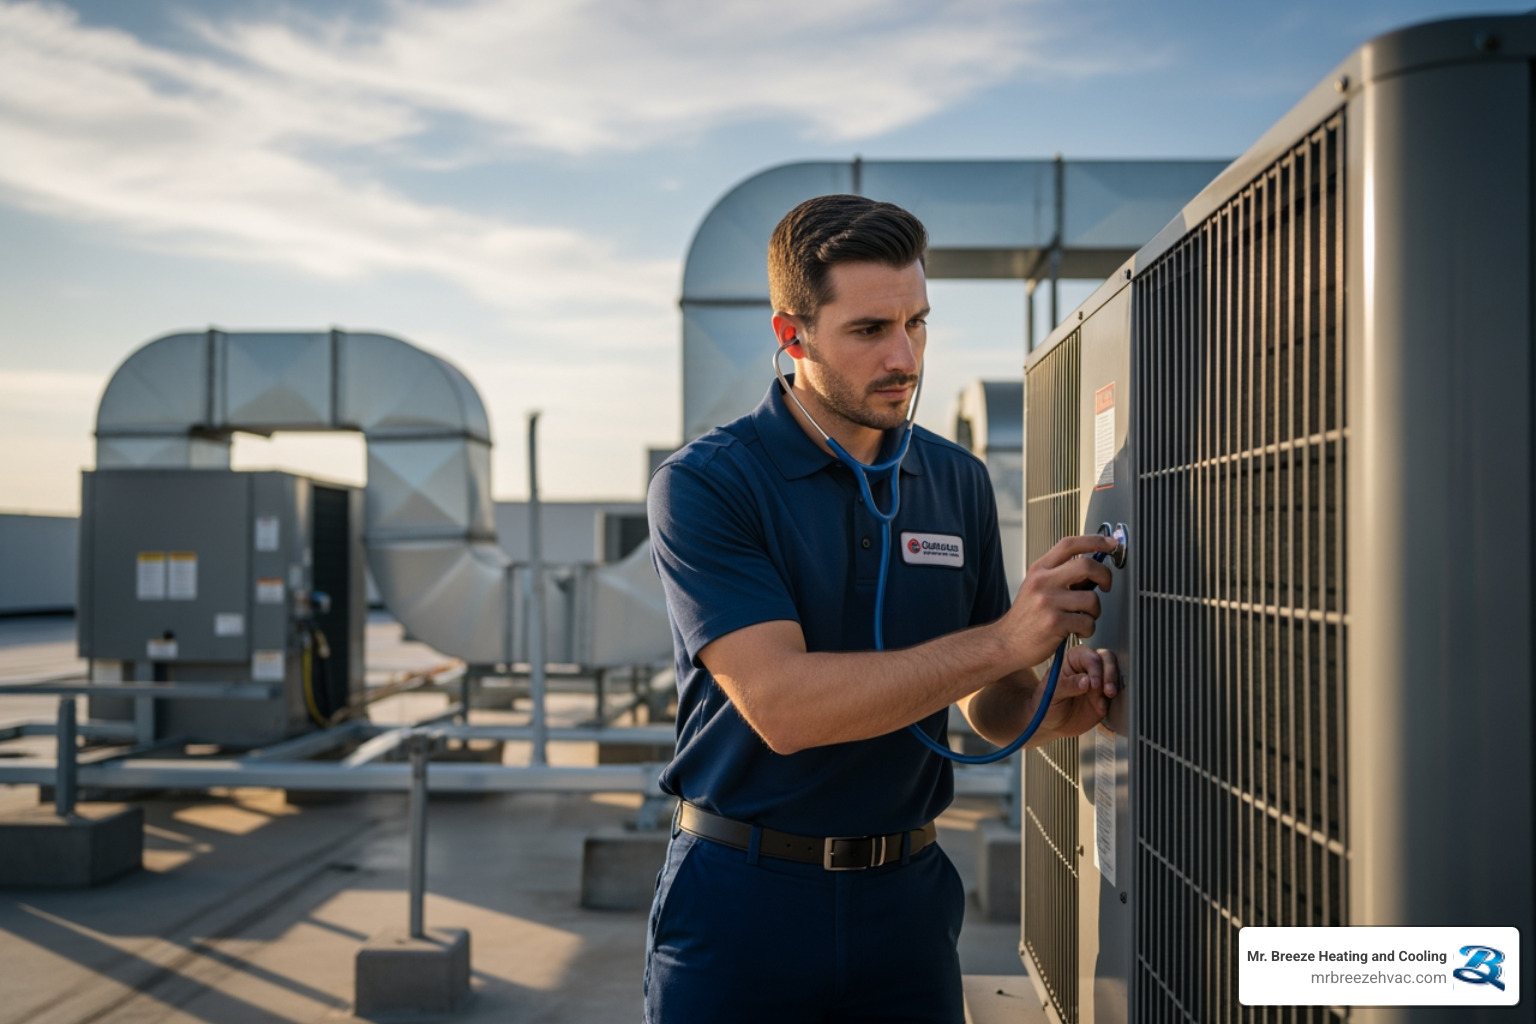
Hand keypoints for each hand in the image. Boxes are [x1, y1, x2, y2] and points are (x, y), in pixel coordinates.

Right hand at [999, 534, 1116, 667]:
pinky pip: (1088, 622)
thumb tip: (1093, 568)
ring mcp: (1048, 602)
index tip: (1111, 543)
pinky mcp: (1054, 623)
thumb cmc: (1026, 618)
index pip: (1069, 544)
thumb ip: (1061, 576)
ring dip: (1095, 611)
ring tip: (1084, 618)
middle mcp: (1042, 581)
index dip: (1095, 540)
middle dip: (1105, 576)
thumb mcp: (1037, 587)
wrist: (1005, 643)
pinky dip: (1088, 629)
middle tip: (1105, 586)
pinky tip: (1078, 631)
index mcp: (1039, 569)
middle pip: (1086, 565)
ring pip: (1092, 599)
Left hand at [1038, 645, 1120, 737]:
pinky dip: (1112, 700)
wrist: (1050, 724)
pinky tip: (1101, 707)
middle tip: (1107, 690)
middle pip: (1106, 659)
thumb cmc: (1045, 702)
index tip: (1093, 683)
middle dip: (1110, 673)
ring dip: (1114, 684)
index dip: (1094, 667)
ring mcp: (1098, 682)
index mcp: (1072, 660)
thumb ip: (1067, 685)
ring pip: (1114, 674)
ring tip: (1108, 695)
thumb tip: (1086, 680)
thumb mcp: (1051, 693)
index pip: (1089, 655)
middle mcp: (1087, 668)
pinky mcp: (1104, 697)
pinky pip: (1115, 694)